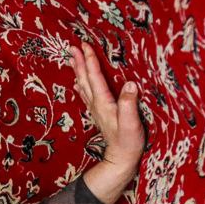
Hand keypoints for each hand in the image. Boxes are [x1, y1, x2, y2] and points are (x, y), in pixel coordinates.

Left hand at [69, 41, 143, 203]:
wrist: (121, 158)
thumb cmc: (128, 141)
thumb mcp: (132, 123)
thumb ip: (129, 104)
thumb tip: (130, 84)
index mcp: (103, 103)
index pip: (94, 77)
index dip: (90, 61)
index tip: (85, 45)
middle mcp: (96, 104)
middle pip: (85, 79)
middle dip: (79, 62)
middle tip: (73, 46)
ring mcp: (96, 109)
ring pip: (84, 85)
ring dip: (79, 71)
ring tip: (73, 59)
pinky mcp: (99, 113)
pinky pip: (87, 94)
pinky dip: (82, 85)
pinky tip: (78, 82)